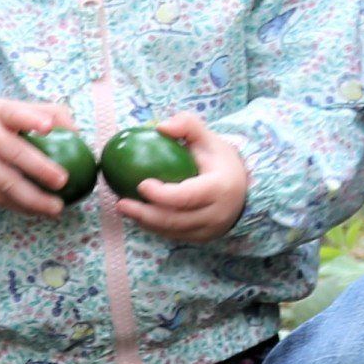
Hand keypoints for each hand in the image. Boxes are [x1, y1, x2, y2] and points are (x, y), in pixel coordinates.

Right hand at [0, 98, 86, 215]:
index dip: (30, 120)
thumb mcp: (20, 109)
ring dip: (33, 198)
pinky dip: (22, 207)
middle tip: (62, 181)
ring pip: (6, 183)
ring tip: (57, 207)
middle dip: (39, 169)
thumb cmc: (3, 123)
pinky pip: (1, 198)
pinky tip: (41, 212)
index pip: (14, 114)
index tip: (48, 127)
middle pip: (13, 153)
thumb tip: (77, 134)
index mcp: (0, 115)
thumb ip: (51, 114)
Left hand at [109, 115, 248, 245]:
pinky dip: (154, 227)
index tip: (141, 184)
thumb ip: (187, 125)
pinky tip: (138, 215)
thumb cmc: (220, 161)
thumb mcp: (209, 138)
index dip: (162, 195)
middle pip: (176, 220)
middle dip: (144, 214)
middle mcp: (217, 214)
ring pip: (172, 231)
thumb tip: (160, 127)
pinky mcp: (202, 238)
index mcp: (220, 189)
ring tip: (124, 208)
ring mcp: (210, 230)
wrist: (242, 189)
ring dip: (145, 222)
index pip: (187, 196)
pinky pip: (174, 235)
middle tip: (121, 203)